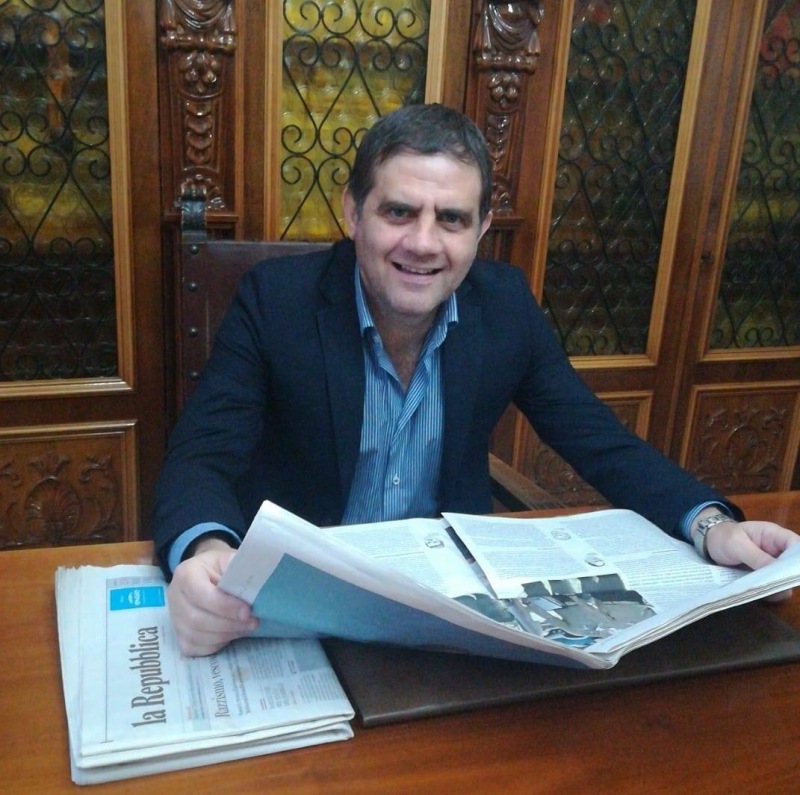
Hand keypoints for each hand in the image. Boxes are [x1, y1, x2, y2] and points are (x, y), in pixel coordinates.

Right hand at [167, 536, 258, 655]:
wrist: (209, 574)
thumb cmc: (222, 567)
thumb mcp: (231, 559)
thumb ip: (240, 569)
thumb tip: (257, 582)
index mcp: (186, 573)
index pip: (200, 593)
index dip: (224, 606)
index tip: (247, 611)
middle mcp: (174, 596)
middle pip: (196, 619)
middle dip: (228, 623)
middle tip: (253, 622)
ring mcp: (174, 618)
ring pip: (196, 636)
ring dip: (226, 635)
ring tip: (246, 628)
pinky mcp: (179, 636)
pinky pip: (195, 648)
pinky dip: (216, 644)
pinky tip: (232, 634)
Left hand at [705, 519, 799, 601]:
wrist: (708, 542)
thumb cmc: (723, 537)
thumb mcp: (737, 545)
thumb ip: (758, 558)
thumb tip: (779, 575)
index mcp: (774, 535)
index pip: (796, 546)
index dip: (798, 561)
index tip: (793, 575)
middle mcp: (777, 550)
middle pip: (793, 565)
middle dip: (788, 578)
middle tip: (780, 589)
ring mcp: (770, 564)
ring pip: (784, 578)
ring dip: (779, 587)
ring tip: (771, 594)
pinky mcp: (763, 575)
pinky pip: (773, 585)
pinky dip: (770, 592)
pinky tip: (764, 596)